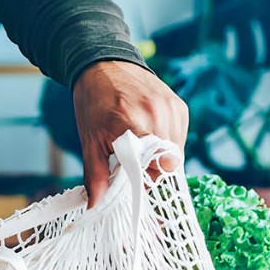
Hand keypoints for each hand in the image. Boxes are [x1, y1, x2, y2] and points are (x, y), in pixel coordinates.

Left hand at [72, 60, 188, 206]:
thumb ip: (96, 174)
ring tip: (139, 146)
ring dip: (160, 156)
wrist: (103, 64)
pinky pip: (180, 135)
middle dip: (152, 169)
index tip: (132, 179)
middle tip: (133, 164)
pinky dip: (167, 141)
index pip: (155, 167)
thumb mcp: (89, 140)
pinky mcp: (178, 105)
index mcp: (132, 124)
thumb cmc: (93, 103)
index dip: (146, 179)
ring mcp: (171, 108)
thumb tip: (95, 205)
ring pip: (177, 150)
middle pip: (169, 162)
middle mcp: (157, 115)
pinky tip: (148, 134)